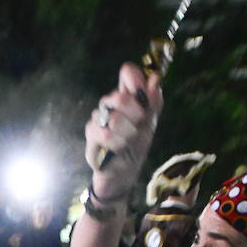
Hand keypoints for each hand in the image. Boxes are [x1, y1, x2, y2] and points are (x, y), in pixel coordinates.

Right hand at [86, 62, 163, 199]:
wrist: (124, 173)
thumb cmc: (135, 147)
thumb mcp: (149, 124)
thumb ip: (153, 102)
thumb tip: (155, 78)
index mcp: (125, 97)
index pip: (127, 72)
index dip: (136, 80)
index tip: (143, 98)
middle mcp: (109, 104)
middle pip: (120, 96)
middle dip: (135, 115)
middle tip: (138, 126)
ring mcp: (97, 118)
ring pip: (115, 119)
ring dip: (128, 135)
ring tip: (127, 143)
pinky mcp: (91, 136)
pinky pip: (107, 136)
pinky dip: (119, 145)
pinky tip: (118, 150)